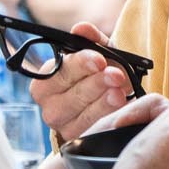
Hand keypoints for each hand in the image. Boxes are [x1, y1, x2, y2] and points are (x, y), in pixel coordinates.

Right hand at [28, 19, 139, 139]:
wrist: (111, 96)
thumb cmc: (99, 72)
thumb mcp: (99, 52)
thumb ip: (91, 39)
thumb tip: (82, 28)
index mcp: (45, 80)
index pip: (59, 72)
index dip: (79, 65)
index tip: (100, 59)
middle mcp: (49, 105)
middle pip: (71, 96)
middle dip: (96, 84)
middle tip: (117, 75)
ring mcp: (62, 126)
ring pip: (83, 115)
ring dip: (105, 103)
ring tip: (121, 92)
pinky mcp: (78, 140)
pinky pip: (94, 131)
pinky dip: (110, 118)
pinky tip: (122, 109)